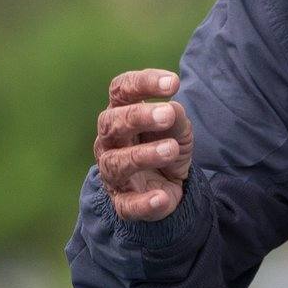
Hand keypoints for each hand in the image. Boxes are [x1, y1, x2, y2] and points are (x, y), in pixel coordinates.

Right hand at [94, 68, 193, 220]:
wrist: (167, 184)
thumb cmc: (165, 142)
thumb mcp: (177, 127)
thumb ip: (175, 116)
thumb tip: (172, 109)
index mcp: (121, 113)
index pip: (121, 90)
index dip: (143, 83)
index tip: (173, 83)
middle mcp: (110, 141)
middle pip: (111, 123)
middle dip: (139, 117)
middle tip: (168, 114)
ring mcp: (113, 172)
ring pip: (116, 163)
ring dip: (144, 155)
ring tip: (171, 149)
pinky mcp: (123, 202)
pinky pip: (128, 204)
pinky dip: (144, 202)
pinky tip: (162, 197)